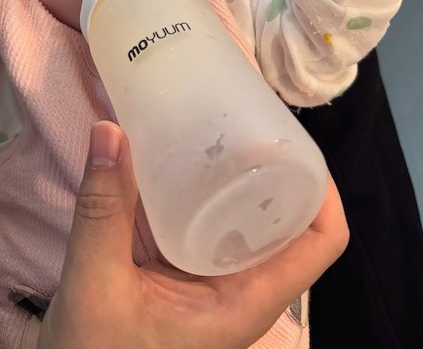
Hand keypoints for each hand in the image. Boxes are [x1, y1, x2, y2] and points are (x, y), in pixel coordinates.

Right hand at [38, 121, 348, 348]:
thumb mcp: (97, 287)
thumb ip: (102, 211)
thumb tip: (108, 131)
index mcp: (246, 302)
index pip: (321, 245)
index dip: (325, 192)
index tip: (296, 143)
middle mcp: (243, 290)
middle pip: (290, 223)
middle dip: (278, 170)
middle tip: (248, 121)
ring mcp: (214, 283)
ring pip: (248, 222)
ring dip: (241, 177)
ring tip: (220, 128)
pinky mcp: (185, 275)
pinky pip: (209, 225)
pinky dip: (203, 191)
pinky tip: (181, 161)